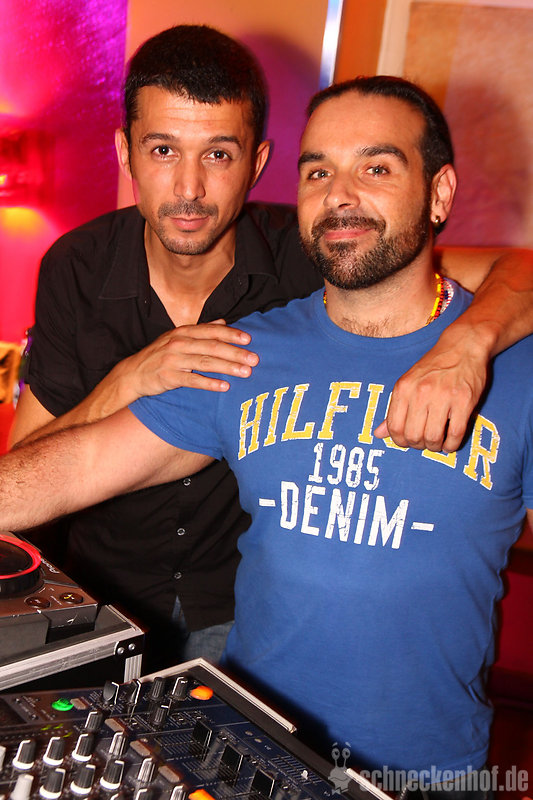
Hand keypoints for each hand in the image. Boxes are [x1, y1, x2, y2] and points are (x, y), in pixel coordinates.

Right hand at [120, 320, 258, 399]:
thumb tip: (223, 322)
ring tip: (245, 372)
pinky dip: (209, 383)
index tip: (249, 339)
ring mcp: (173, 360)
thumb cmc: (160, 356)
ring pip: (205, 362)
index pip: (211, 331)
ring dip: (228, 367)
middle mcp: (179, 343)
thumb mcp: (178, 338)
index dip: (231, 334)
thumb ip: (201, 331)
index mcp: (183, 332)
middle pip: (212, 346)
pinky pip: (192, 380)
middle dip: (235, 352)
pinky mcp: (168, 377)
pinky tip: (224, 387)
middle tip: (255, 359)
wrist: (133, 373)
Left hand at [374, 327, 488, 452]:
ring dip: (434, 446)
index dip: (400, 441)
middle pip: (413, 436)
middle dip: (418, 445)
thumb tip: (378, 434)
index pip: (394, 427)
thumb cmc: (433, 367)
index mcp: (404, 388)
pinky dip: (451, 445)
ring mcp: (444, 396)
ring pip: (433, 437)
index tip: (408, 441)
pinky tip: (450, 441)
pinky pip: (455, 434)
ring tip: (437, 442)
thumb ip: (394, 410)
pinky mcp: (464, 401)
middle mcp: (421, 392)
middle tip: (424, 442)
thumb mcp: (408, 383)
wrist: (462, 346)